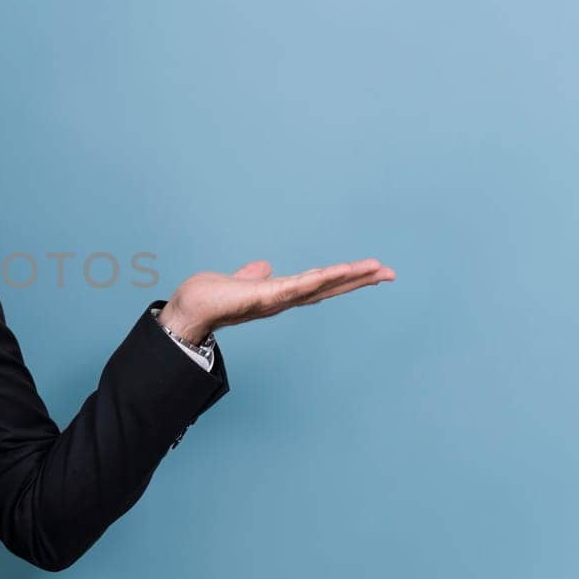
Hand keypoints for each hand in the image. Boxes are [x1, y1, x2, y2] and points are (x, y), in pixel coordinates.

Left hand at [157, 258, 395, 341]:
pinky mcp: (266, 297)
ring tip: (376, 269)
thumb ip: (252, 276)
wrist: (188, 311)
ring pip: (320, 286)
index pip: (319, 285)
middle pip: (329, 288)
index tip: (370, 270)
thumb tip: (263, 268)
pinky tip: (338, 271)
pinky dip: (320, 279)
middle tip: (390, 272)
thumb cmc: (210, 299)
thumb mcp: (238, 283)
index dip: (344, 278)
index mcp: (280, 294)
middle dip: (359, 280)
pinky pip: (298, 287)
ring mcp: (277, 300)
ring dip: (348, 277)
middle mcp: (284, 300)